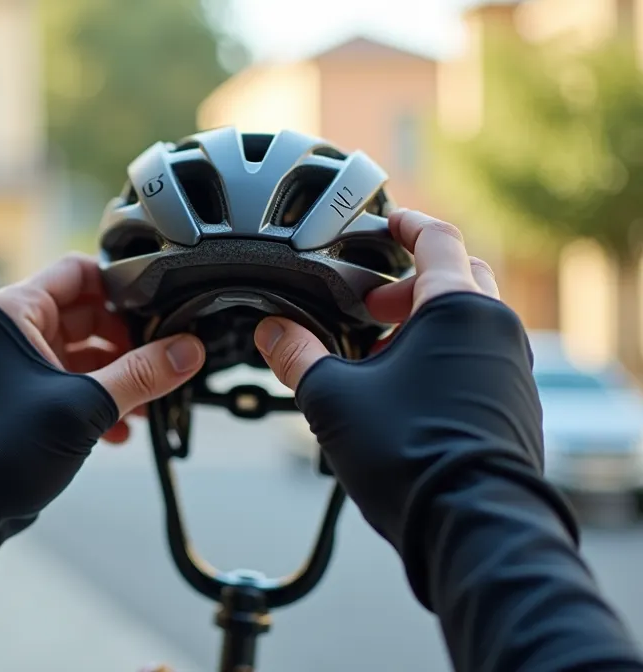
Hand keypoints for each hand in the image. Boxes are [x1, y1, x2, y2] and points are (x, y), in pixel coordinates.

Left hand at [0, 254, 203, 538]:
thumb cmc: (3, 449)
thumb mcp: (84, 406)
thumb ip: (141, 375)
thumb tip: (188, 351)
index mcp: (15, 312)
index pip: (78, 271)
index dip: (122, 287)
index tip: (159, 309)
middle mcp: (14, 332)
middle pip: (88, 314)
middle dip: (129, 342)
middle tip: (163, 362)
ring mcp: (19, 366)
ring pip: (85, 355)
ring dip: (120, 378)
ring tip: (150, 403)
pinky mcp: (26, 400)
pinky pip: (74, 386)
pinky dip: (100, 403)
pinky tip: (122, 431)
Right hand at [252, 210, 571, 604]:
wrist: (472, 524)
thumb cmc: (409, 454)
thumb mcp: (333, 398)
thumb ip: (297, 355)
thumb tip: (270, 331)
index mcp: (457, 308)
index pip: (438, 238)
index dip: (404, 225)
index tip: (382, 224)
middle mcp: (496, 330)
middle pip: (459, 276)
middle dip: (408, 284)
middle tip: (366, 305)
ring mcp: (511, 370)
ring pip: (470, 322)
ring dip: (424, 324)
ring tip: (376, 357)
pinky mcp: (514, 406)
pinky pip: (480, 360)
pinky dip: (443, 358)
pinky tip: (403, 394)